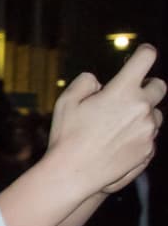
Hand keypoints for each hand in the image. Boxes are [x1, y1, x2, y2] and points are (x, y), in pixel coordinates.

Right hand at [47, 44, 164, 195]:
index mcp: (122, 91)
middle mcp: (141, 109)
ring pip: (155, 114)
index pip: (145, 59)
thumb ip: (85, 82)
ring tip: (118, 125)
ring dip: (143, 114)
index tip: (143, 53)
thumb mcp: (66, 102)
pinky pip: (150, 137)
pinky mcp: (148, 150)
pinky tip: (117, 144)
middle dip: (147, 86)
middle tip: (130, 93)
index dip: (144, 52)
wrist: (73, 173)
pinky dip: (138, 136)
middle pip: (159, 86)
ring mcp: (148, 131)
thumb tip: (99, 82)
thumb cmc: (67, 136)